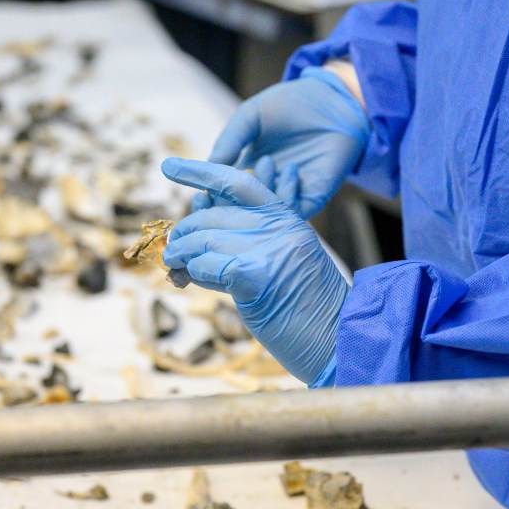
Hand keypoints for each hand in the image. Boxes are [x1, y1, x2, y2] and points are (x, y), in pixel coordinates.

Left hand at [162, 157, 348, 383]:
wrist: (339, 342)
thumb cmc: (308, 313)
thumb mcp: (282, 266)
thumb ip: (246, 248)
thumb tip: (194, 245)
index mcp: (288, 219)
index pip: (238, 183)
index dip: (202, 172)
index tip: (170, 166)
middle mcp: (279, 227)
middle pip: (214, 215)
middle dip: (185, 233)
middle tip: (172, 252)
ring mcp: (269, 248)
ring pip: (205, 239)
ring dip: (181, 255)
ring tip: (174, 267)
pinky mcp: (254, 274)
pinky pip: (206, 265)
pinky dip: (191, 274)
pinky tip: (187, 281)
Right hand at [194, 67, 369, 218]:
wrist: (334, 101)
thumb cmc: (290, 104)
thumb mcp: (251, 116)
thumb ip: (230, 140)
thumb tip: (208, 166)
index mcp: (243, 170)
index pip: (218, 196)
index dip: (206, 202)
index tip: (198, 201)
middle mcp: (262, 188)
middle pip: (238, 215)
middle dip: (226, 214)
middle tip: (224, 201)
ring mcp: (286, 196)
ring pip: (264, 216)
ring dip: (260, 197)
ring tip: (266, 163)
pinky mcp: (311, 198)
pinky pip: (293, 212)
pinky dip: (287, 197)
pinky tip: (291, 169)